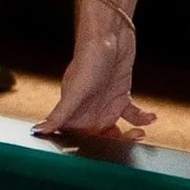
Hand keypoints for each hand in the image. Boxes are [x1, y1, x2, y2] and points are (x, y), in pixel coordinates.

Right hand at [35, 3, 155, 139]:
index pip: (80, 139)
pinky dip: (142, 118)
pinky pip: (132, 115)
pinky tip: (151, 116)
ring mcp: (106, 105)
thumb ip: (59, 113)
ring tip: (140, 132)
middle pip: (101, 138)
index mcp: (74, 113)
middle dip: (116, 143)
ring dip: (130, 134)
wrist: (110, 35)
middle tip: (129, 140)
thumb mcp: (74, 90)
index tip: (106, 153)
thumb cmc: (87, 59)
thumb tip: (38, 130)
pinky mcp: (121, 96)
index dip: (92, 148)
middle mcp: (89, 112)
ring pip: (118, 130)